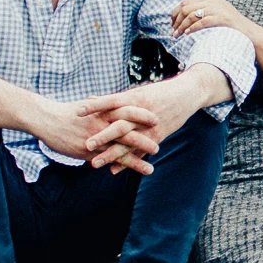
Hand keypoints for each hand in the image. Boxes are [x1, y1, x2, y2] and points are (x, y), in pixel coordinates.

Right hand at [35, 97, 160, 172]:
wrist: (46, 120)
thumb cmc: (67, 113)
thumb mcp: (88, 106)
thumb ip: (103, 108)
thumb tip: (113, 105)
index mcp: (103, 110)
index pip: (127, 110)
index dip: (142, 114)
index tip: (156, 117)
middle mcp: (102, 123)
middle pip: (129, 128)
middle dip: (145, 134)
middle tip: (161, 137)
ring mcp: (96, 138)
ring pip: (122, 147)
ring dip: (139, 155)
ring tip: (154, 161)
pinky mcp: (89, 151)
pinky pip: (111, 160)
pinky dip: (126, 166)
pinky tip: (138, 172)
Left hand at [78, 79, 202, 169]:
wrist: (186, 95)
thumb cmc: (158, 92)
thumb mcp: (137, 92)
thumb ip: (115, 100)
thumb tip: (90, 99)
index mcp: (134, 98)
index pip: (111, 101)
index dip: (95, 106)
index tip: (77, 111)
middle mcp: (141, 114)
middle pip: (119, 126)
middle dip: (103, 136)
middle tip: (86, 145)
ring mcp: (149, 127)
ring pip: (128, 143)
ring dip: (111, 155)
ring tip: (94, 164)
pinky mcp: (156, 137)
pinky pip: (140, 152)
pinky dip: (127, 161)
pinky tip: (113, 170)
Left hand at [170, 0, 254, 39]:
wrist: (246, 29)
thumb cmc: (230, 18)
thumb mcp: (218, 4)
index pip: (186, 1)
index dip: (176, 12)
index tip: (171, 22)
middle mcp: (212, 1)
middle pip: (187, 8)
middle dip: (177, 20)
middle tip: (172, 31)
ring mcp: (216, 9)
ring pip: (192, 15)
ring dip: (182, 26)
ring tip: (177, 35)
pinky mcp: (220, 18)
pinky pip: (202, 22)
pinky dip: (192, 28)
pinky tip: (187, 33)